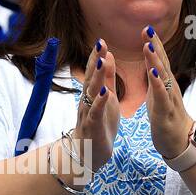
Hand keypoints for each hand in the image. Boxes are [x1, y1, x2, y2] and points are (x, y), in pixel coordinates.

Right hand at [73, 38, 119, 174]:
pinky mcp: (93, 125)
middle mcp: (87, 100)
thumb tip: (108, 56)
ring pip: (92, 92)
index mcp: (93, 93)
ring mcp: (88, 112)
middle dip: (96, 61)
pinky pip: (95, 111)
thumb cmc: (100, 124)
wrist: (89, 154)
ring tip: (103, 62)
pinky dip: (99, 101)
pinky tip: (104, 92)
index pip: (95, 71)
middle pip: (91, 77)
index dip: (97, 56)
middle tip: (100, 44)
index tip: (101, 40)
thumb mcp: (107, 98)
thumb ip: (108, 78)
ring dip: (97, 77)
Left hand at [141, 26, 194, 159]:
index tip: (146, 27)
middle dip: (154, 45)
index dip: (153, 43)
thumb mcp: (158, 92)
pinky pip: (161, 96)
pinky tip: (152, 74)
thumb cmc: (166, 115)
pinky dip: (156, 84)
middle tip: (147, 28)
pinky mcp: (165, 111)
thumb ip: (155, 75)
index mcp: (164, 82)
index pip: (159, 59)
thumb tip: (152, 59)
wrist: (179, 141)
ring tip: (148, 45)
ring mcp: (168, 98)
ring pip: (162, 77)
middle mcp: (168, 87)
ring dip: (155, 60)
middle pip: (162, 62)